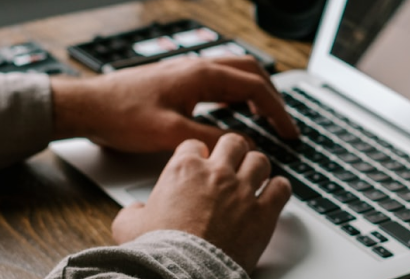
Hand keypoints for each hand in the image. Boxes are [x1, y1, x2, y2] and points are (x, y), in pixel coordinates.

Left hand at [51, 56, 298, 152]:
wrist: (88, 106)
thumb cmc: (121, 116)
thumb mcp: (169, 135)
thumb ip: (210, 140)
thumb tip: (242, 146)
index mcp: (200, 75)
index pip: (255, 86)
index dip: (277, 111)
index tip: (289, 131)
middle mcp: (196, 67)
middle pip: (250, 72)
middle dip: (272, 97)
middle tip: (283, 123)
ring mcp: (186, 71)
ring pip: (234, 73)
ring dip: (255, 92)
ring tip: (265, 116)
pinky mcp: (176, 80)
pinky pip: (217, 80)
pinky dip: (235, 94)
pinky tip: (232, 111)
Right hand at [110, 135, 291, 272]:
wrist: (182, 273)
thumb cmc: (158, 251)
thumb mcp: (128, 226)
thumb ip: (133, 211)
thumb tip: (135, 211)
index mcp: (184, 170)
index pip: (194, 144)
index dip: (197, 154)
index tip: (200, 163)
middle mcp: (216, 174)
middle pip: (233, 143)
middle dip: (233, 152)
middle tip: (232, 164)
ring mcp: (242, 191)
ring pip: (260, 161)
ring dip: (257, 169)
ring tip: (254, 178)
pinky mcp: (263, 213)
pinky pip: (281, 188)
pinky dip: (279, 189)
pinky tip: (273, 195)